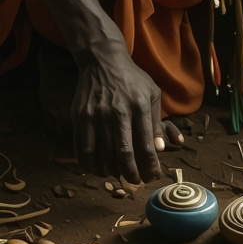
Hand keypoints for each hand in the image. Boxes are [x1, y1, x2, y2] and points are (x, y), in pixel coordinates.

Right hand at [71, 46, 182, 182]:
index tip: (154, 175)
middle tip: (136, 182)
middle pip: (123, 153)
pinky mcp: (80, 116)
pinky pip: (82, 147)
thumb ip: (156, 122)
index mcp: (139, 107)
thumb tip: (161, 149)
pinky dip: (89, 163)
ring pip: (102, 153)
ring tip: (119, 177)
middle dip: (131, 173)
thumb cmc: (132, 79)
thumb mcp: (153, 94)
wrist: (102, 61)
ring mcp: (96, 114)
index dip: (150, 165)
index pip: (146, 144)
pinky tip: (97, 169)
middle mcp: (117, 112)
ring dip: (111, 171)